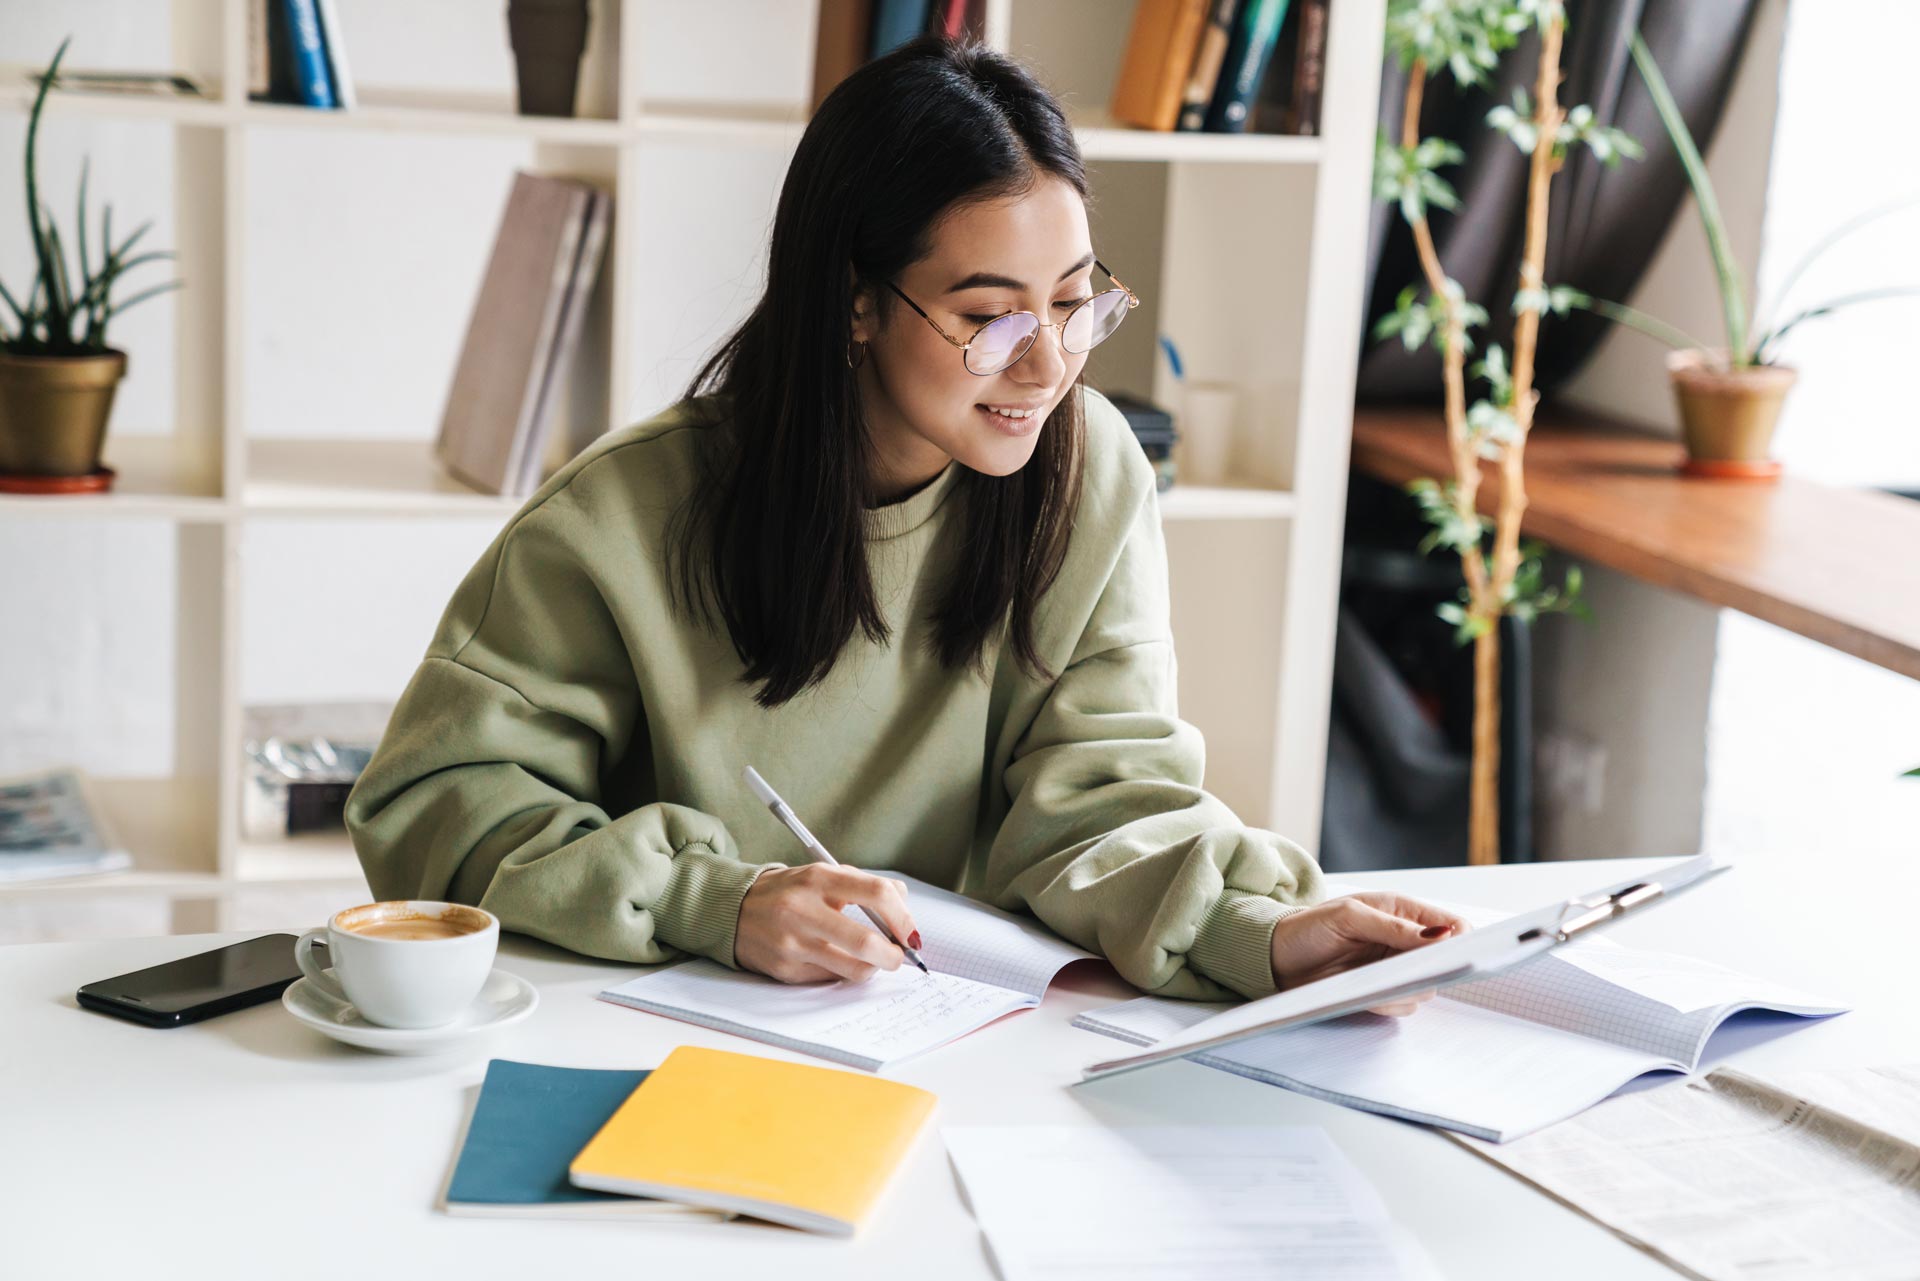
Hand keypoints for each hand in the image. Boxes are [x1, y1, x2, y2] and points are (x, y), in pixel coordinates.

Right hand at [734, 864, 919, 984]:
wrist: (732, 909)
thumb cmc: (787, 892)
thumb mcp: (822, 875)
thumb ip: (863, 884)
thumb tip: (903, 903)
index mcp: (818, 879)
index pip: (877, 894)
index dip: (903, 917)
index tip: (911, 932)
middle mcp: (803, 910)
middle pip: (866, 942)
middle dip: (893, 956)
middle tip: (898, 956)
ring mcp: (793, 943)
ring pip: (853, 969)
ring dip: (873, 969)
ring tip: (872, 961)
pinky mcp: (785, 969)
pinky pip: (830, 979)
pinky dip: (843, 973)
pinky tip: (837, 961)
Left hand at [1269, 892, 1469, 1016]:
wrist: (1275, 959)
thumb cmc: (1309, 927)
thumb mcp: (1350, 918)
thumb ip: (1395, 927)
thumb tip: (1439, 936)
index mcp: (1401, 912)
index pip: (1452, 926)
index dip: (1461, 941)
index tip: (1458, 955)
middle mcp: (1402, 942)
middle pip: (1443, 962)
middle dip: (1430, 970)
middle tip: (1406, 972)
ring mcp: (1392, 970)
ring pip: (1425, 988)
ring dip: (1406, 989)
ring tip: (1374, 981)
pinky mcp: (1379, 994)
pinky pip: (1403, 1006)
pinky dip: (1388, 1004)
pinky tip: (1365, 994)